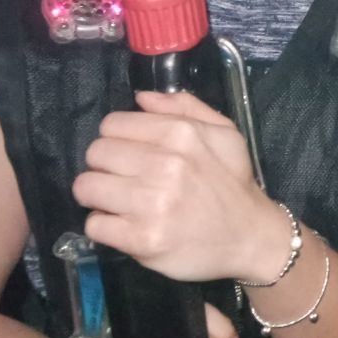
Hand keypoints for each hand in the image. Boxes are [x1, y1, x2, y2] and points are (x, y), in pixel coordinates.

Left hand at [74, 91, 280, 282]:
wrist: (251, 237)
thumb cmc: (233, 182)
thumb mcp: (224, 134)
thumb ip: (185, 107)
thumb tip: (141, 98)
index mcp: (181, 134)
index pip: (111, 125)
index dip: (117, 139)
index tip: (131, 155)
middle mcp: (165, 165)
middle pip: (95, 154)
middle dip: (105, 166)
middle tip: (125, 179)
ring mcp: (152, 204)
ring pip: (86, 188)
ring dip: (99, 196)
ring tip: (121, 202)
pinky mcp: (142, 239)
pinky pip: (94, 225)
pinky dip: (105, 226)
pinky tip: (126, 225)